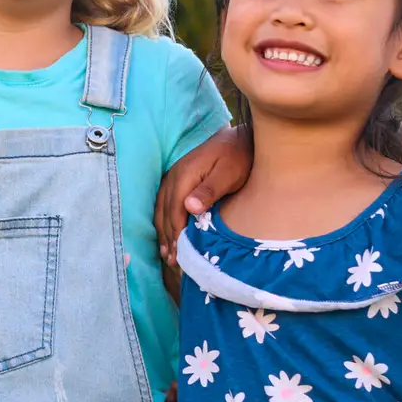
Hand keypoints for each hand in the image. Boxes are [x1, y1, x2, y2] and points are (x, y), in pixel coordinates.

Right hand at [153, 127, 250, 293]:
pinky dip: (164, 221)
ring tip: (168, 255)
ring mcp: (173, 177)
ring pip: (161, 209)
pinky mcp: (178, 179)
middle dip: (168, 238)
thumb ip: (209, 190)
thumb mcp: (228, 173)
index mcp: (184, 176)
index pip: (174, 212)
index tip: (181, 256)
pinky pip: (164, 203)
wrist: (240, 137)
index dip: (176, 235)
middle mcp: (173, 177)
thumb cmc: (238, 156)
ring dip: (164, 232)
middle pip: (165, 213)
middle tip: (174, 263)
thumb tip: (188, 207)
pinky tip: (168, 234)